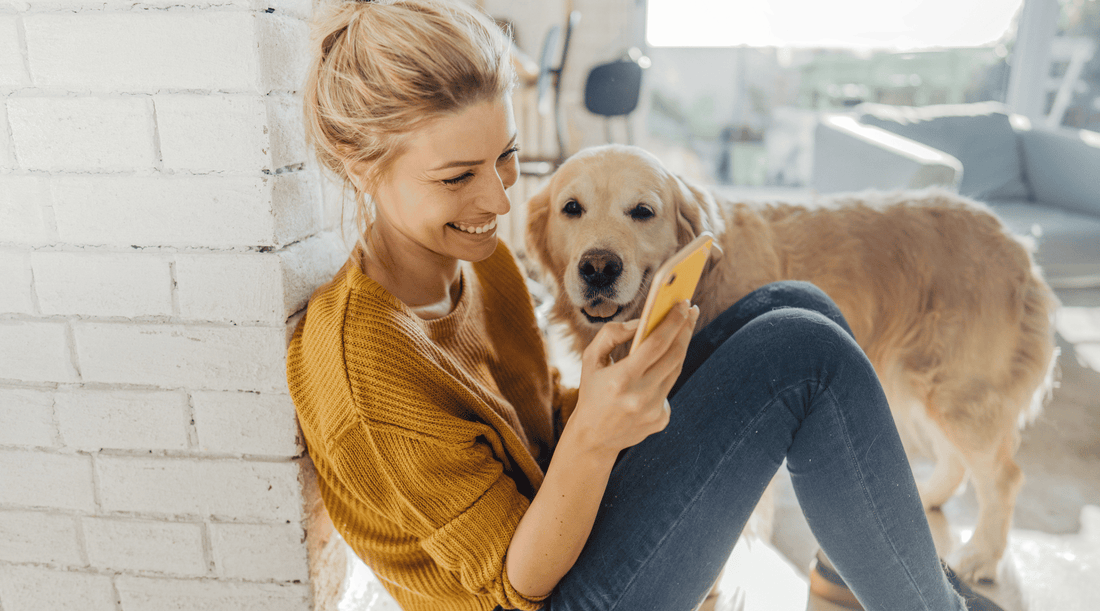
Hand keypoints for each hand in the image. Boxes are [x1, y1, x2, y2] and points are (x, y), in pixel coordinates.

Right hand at [566, 300, 698, 456]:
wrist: (592, 438)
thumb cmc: (592, 391)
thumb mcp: (590, 359)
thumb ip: (612, 335)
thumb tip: (642, 322)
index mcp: (621, 379)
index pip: (656, 344)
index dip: (673, 321)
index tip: (684, 304)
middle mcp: (640, 396)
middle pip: (674, 355)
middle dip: (685, 329)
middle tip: (690, 309)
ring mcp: (653, 410)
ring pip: (676, 370)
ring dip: (682, 346)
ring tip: (684, 328)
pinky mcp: (661, 419)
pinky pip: (669, 388)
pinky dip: (666, 373)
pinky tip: (661, 365)